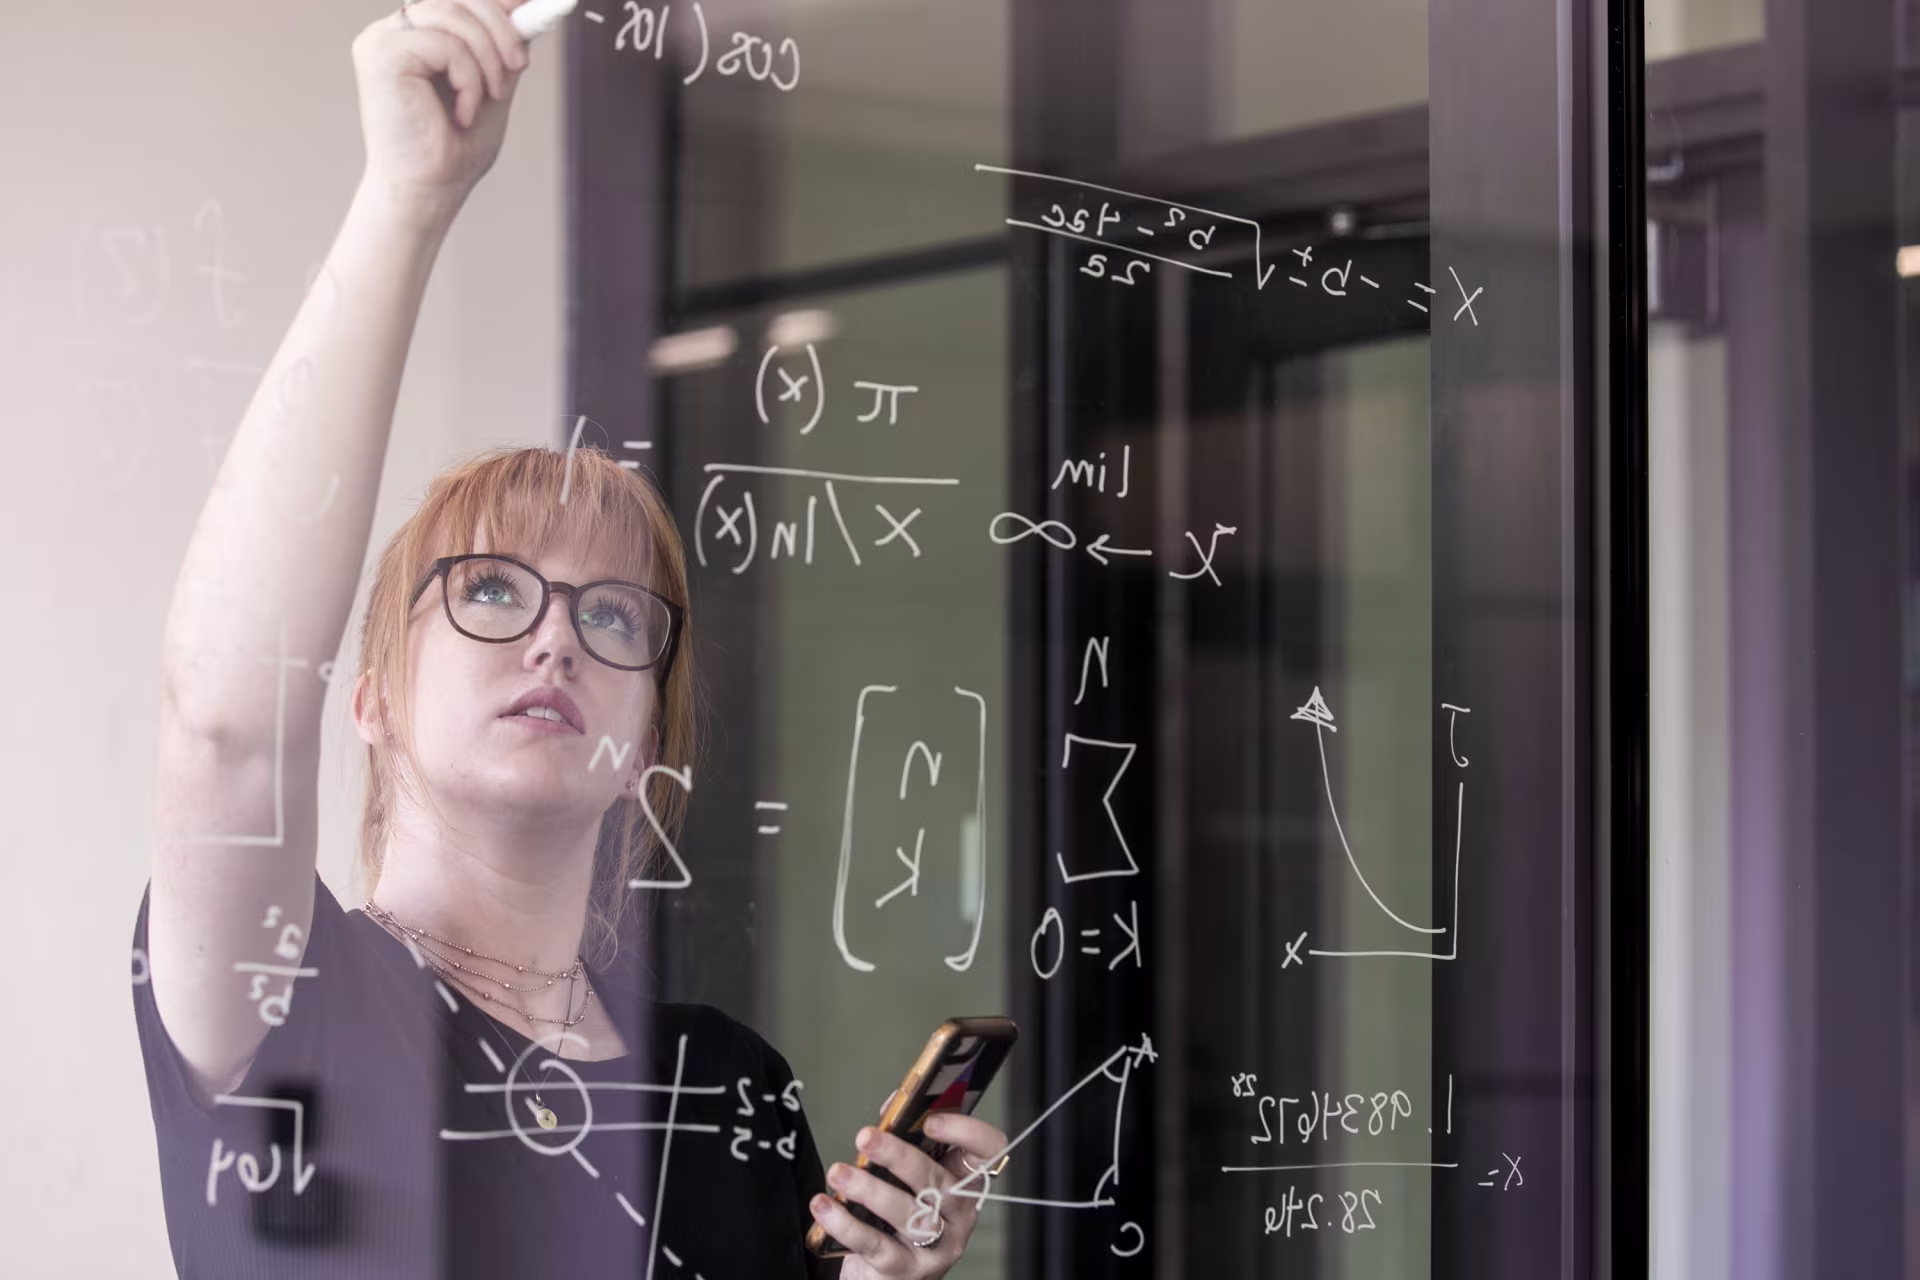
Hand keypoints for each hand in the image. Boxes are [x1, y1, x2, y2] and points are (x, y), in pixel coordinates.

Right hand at [349, 0, 532, 224]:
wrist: (428, 191)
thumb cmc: (454, 150)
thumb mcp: (491, 87)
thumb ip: (500, 50)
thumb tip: (523, 10)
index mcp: (414, 36)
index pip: (457, 1)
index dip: (496, 1)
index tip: (531, 3)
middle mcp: (393, 32)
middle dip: (500, 28)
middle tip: (520, 63)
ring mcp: (382, 40)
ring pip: (453, 15)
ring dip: (487, 59)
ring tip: (490, 98)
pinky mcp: (380, 54)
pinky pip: (445, 45)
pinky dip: (468, 79)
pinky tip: (463, 112)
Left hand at [809, 1110, 1012, 1278]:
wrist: (888, 1278)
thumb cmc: (898, 1221)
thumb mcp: (907, 1181)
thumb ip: (903, 1140)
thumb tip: (891, 1108)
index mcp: (964, 1183)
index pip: (987, 1152)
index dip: (967, 1132)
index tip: (931, 1121)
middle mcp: (958, 1215)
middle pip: (938, 1181)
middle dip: (898, 1155)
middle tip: (865, 1138)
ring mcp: (937, 1246)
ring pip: (909, 1214)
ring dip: (869, 1189)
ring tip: (839, 1173)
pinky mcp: (907, 1270)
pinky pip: (877, 1245)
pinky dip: (847, 1224)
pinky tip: (825, 1206)